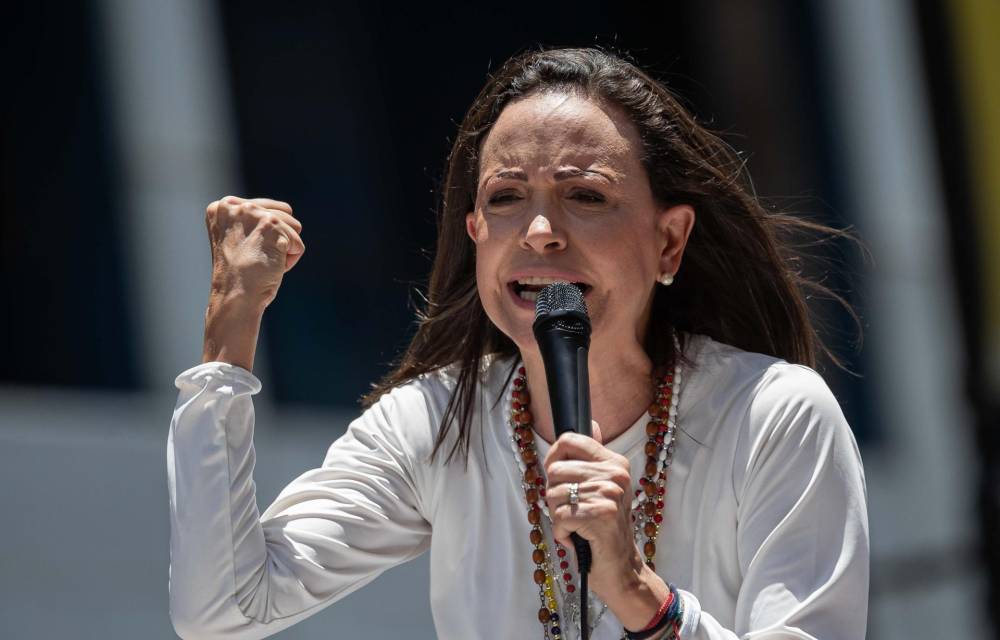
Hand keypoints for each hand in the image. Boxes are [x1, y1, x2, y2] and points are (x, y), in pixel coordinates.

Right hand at [201, 196, 303, 369]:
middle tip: (254, 258)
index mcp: (223, 207)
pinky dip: (290, 260)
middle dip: (278, 240)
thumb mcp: (238, 238)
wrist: (235, 296)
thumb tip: (287, 209)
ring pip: (294, 227)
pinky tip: (270, 267)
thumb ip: (252, 220)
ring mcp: (254, 214)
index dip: (268, 234)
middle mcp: (237, 206)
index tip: (250, 251)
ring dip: (285, 249)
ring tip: (262, 262)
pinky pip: (298, 245)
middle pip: (285, 214)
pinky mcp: (272, 226)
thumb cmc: (239, 274)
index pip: (267, 207)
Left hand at [543, 423, 641, 595]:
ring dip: (557, 516)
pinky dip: (561, 533)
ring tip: (576, 526)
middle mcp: (615, 474)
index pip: (570, 439)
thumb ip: (593, 458)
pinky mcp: (599, 515)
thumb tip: (593, 423)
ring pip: (553, 495)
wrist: (622, 568)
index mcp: (615, 463)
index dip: (553, 457)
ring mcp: (609, 493)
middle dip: (554, 495)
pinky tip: (577, 538)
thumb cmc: (604, 528)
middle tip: (572, 511)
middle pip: (554, 470)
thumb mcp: (603, 488)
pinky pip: (558, 517)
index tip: (557, 476)